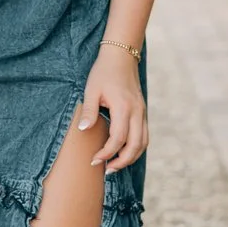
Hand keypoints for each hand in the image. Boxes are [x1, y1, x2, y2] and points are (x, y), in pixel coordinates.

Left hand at [76, 46, 146, 172]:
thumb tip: (83, 131)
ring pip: (143, 143)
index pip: (118, 138)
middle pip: (135, 145)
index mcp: (123, 107)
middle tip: (106, 170)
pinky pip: (144, 135)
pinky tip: (123, 152)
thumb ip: (89, 111)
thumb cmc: (103, 72)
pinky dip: (136, 148)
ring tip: (115, 165)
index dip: (107, 153)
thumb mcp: (91, 90)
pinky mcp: (143, 112)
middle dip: (121, 161)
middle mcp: (137, 112)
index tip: (94, 160)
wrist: (122, 57)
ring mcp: (142, 112)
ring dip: (131, 157)